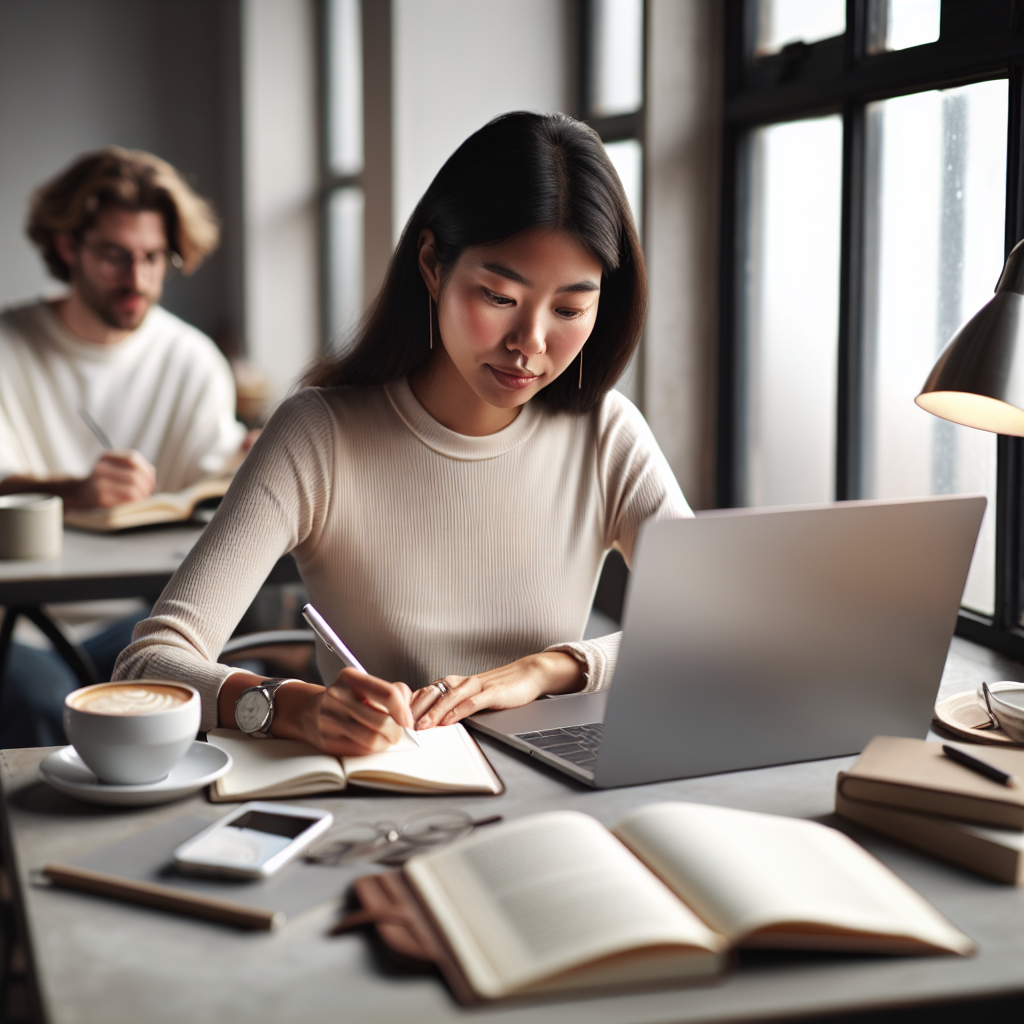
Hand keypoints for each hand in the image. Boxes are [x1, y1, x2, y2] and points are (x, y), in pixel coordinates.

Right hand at [71, 450, 156, 506]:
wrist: (76, 495)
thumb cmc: (101, 484)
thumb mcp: (113, 469)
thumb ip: (132, 469)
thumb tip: (153, 480)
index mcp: (107, 457)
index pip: (133, 458)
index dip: (146, 470)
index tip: (150, 480)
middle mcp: (101, 467)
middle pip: (135, 475)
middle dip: (147, 486)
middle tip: (148, 492)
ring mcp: (99, 483)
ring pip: (133, 489)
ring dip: (142, 496)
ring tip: (141, 498)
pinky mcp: (100, 498)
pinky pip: (126, 500)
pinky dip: (135, 502)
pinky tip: (134, 503)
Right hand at [290, 668, 415, 755]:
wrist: (310, 712)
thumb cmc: (349, 699)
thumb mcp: (368, 686)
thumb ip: (394, 693)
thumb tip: (408, 715)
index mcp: (350, 677)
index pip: (389, 694)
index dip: (404, 711)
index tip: (408, 721)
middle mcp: (337, 695)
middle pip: (382, 721)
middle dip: (398, 732)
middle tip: (400, 734)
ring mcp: (329, 719)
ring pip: (372, 739)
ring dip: (386, 743)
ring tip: (388, 740)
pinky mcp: (326, 741)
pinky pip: (359, 750)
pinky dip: (372, 749)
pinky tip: (373, 744)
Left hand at [410, 652, 584, 729]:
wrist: (528, 674)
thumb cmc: (500, 687)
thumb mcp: (472, 696)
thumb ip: (453, 706)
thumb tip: (431, 722)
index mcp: (455, 683)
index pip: (426, 692)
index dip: (410, 706)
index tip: (397, 720)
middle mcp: (462, 682)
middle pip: (433, 693)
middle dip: (416, 711)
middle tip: (402, 725)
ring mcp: (477, 685)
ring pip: (449, 697)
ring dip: (433, 712)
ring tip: (422, 726)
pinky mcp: (492, 692)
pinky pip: (472, 701)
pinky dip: (458, 710)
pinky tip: (450, 720)